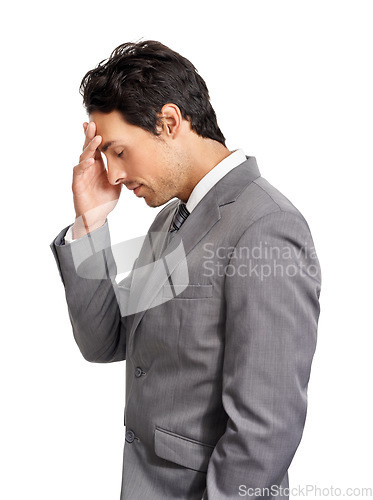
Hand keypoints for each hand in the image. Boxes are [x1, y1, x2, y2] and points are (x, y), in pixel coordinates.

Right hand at [72, 121, 121, 238]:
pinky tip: (90, 161)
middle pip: (88, 147)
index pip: (97, 147)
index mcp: (98, 164)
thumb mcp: (117, 183)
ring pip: (84, 156)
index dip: (97, 135)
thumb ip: (122, 172)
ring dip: (90, 147)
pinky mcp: (77, 183)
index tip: (100, 122)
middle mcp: (89, 166)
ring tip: (96, 138)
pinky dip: (84, 165)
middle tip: (94, 123)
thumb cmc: (105, 199)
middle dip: (90, 135)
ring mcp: (82, 174)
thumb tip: (136, 163)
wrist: (96, 215)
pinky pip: (79, 171)